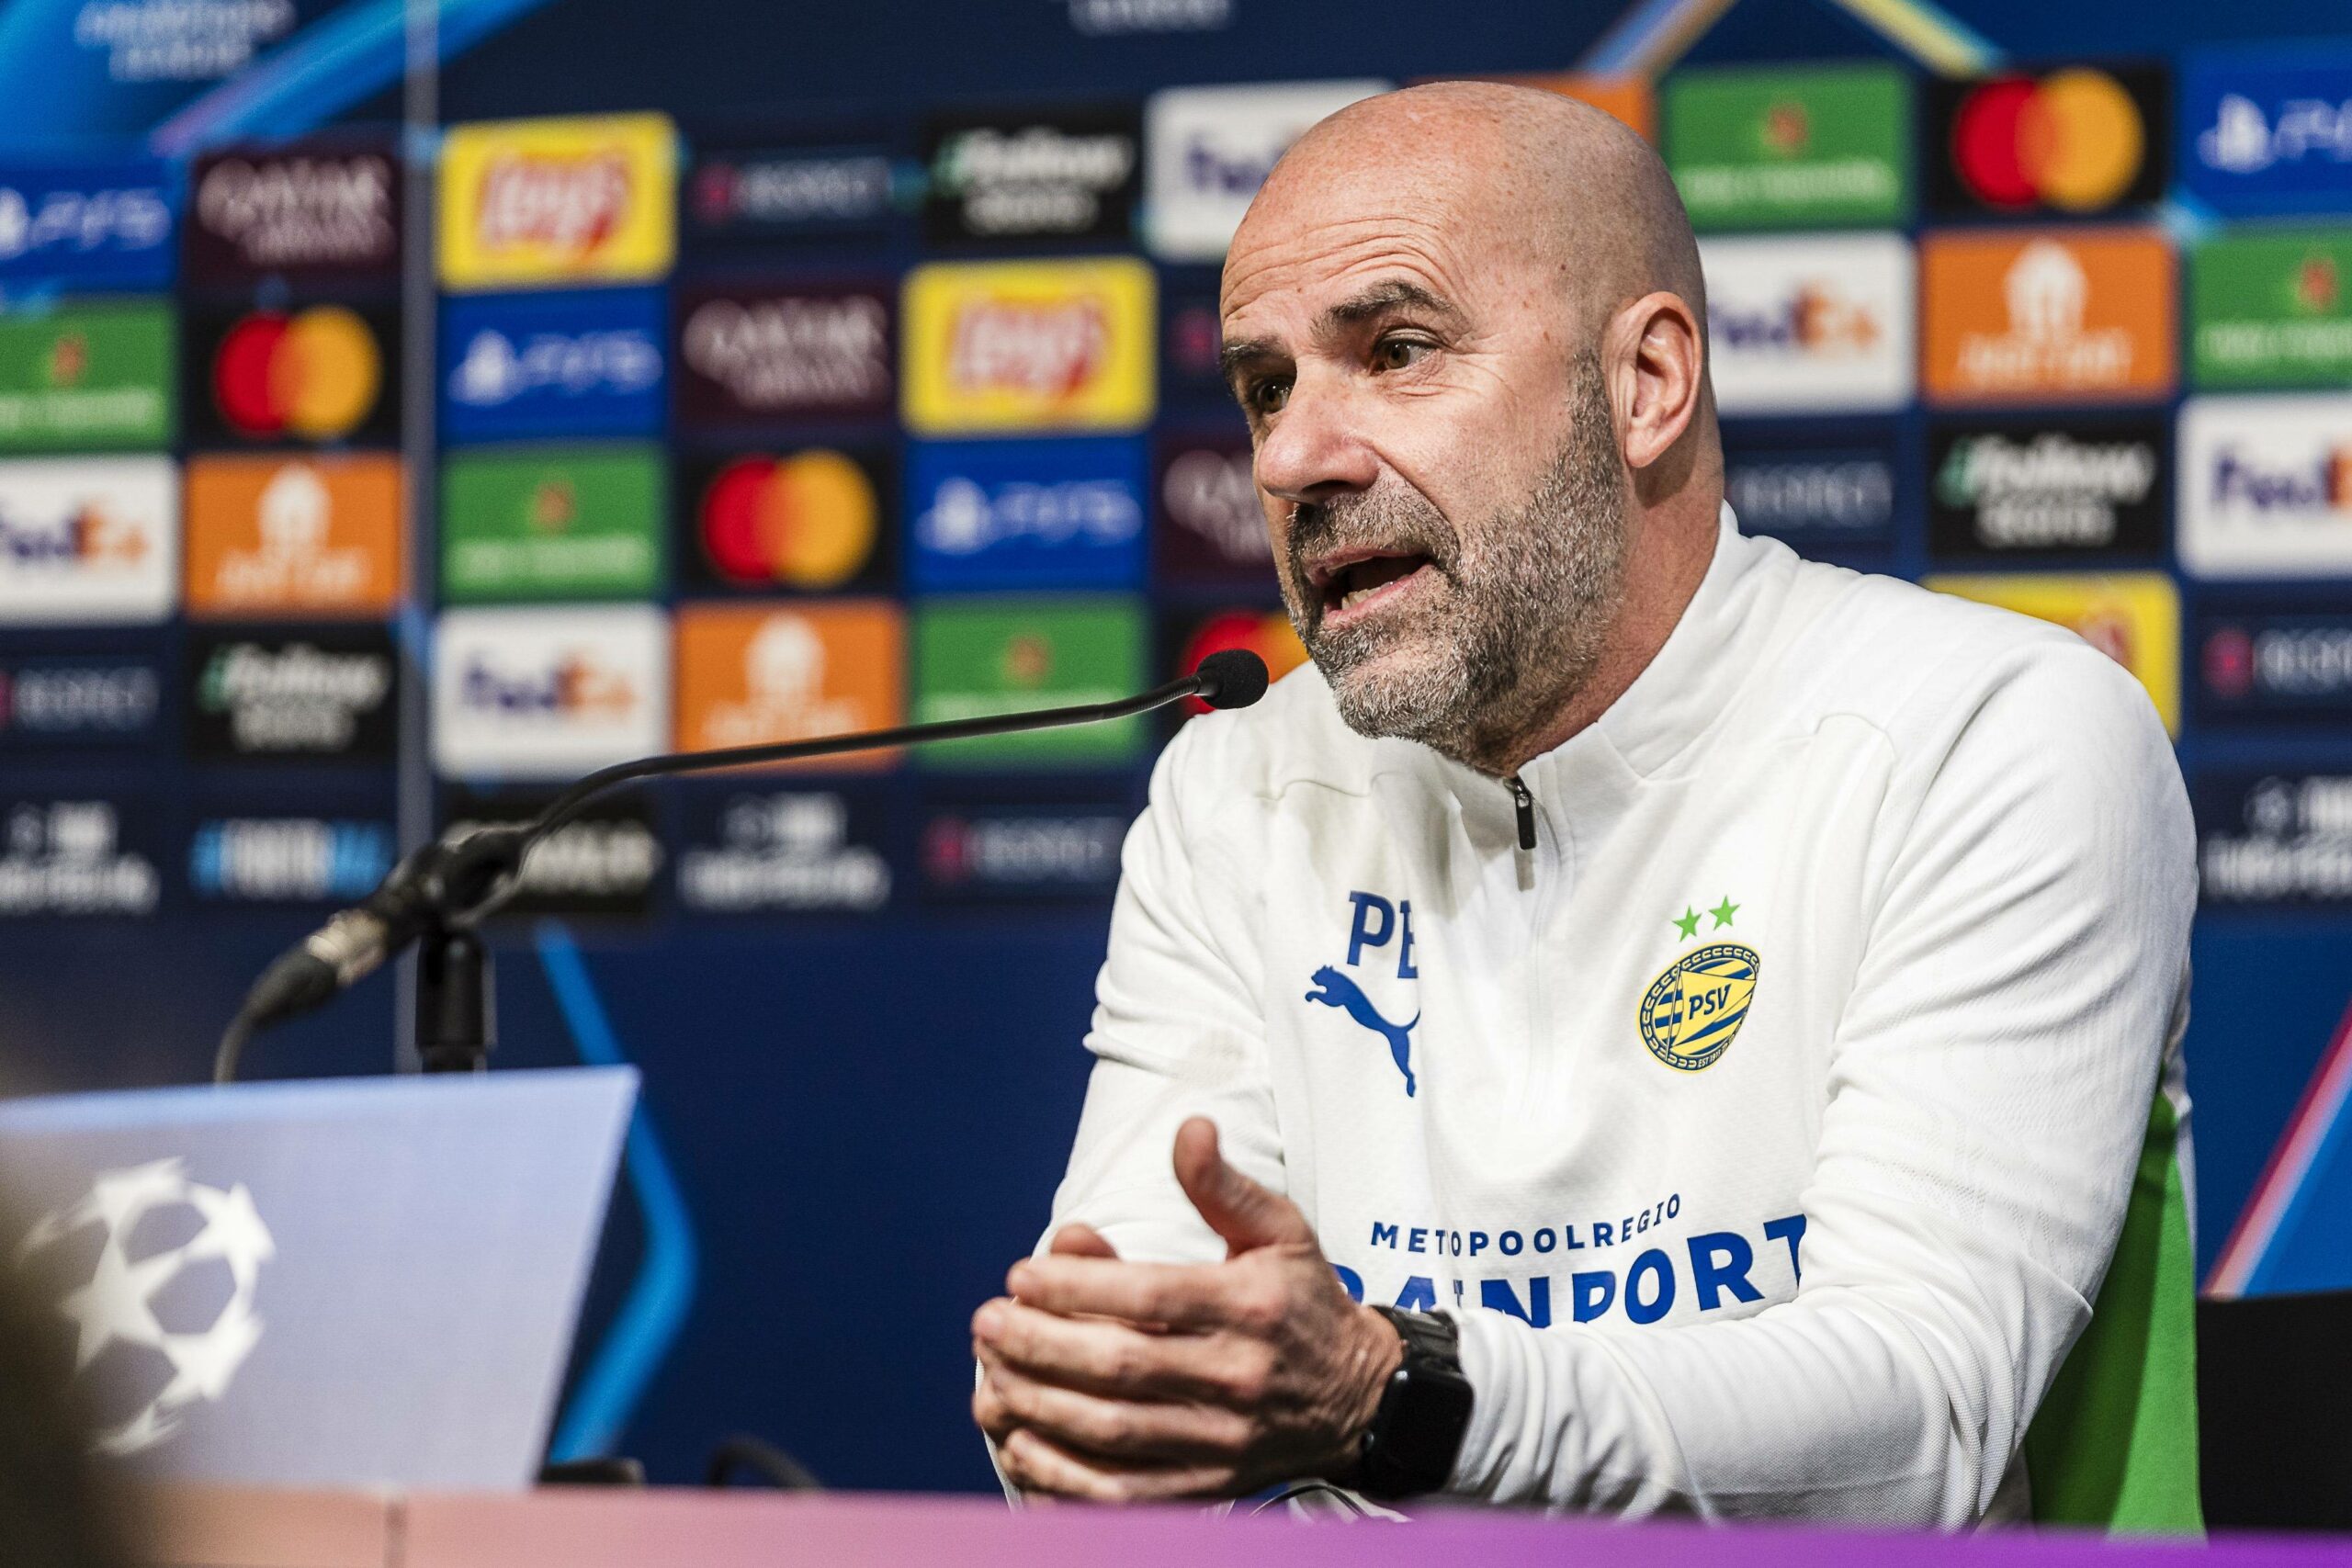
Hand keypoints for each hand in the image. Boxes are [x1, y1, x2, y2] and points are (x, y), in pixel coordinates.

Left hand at [971, 1117, 1402, 1501]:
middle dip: (1039, 1345)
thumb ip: (1224, 1186)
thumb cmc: (1305, 1303)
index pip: (1148, 1295)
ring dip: (1039, 1406)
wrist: (1362, 1398)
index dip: (1074, 1287)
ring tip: (990, 1377)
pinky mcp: (1209, 1484)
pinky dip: (1068, 1478)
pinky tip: (1024, 1447)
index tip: (1021, 1277)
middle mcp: (1236, 1375)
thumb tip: (1188, 1129)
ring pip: (1115, 1431)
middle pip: (1120, 1365)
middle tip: (986, 1325)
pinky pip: (1128, 1492)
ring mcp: (1222, 1438)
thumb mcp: (1280, 1231)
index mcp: (1249, 1305)